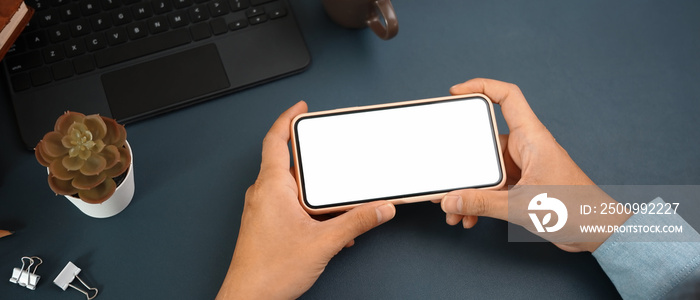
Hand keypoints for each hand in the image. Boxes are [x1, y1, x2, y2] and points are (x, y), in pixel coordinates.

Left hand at [216, 101, 395, 298]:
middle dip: (311, 160)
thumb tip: (380, 208)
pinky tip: (325, 227)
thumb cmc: (269, 271)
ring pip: (290, 187)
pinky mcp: (264, 224)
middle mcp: (263, 194)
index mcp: (271, 186)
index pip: (275, 140)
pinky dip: (307, 208)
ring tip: (333, 202)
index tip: (300, 108)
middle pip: (287, 162)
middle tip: (329, 154)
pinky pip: (287, 205)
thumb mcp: (323, 243)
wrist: (248, 299)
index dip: (287, 119)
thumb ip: (356, 223)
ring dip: (313, 191)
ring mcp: (262, 209)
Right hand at [439, 78, 629, 252]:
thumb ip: (483, 203)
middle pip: (485, 141)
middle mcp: (527, 148)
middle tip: (445, 175)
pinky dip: (479, 200)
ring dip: (470, 189)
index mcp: (532, 138)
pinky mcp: (523, 187)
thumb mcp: (521, 206)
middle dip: (463, 162)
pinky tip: (469, 216)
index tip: (456, 93)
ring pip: (487, 170)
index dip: (482, 87)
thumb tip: (451, 199)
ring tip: (454, 208)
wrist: (598, 234)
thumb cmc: (577, 210)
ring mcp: (524, 167)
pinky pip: (493, 187)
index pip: (508, 97)